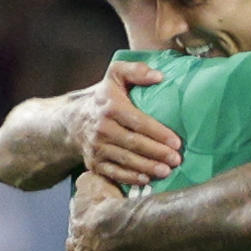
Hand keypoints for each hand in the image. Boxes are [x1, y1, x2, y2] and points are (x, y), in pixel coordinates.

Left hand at [68, 173, 129, 250]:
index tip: (81, 233)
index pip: (75, 228)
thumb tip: (81, 177)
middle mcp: (77, 243)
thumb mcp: (93, 184)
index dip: (78, 231)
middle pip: (71, 249)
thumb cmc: (108, 204)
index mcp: (78, 224)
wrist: (116, 226)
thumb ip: (87, 182)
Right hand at [74, 63, 180, 187]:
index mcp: (110, 107)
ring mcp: (97, 147)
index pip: (138, 121)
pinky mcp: (94, 163)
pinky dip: (130, 178)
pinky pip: (114, 173)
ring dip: (147, 167)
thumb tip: (159, 76)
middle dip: (157, 153)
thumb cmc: (104, 97)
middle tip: (176, 160)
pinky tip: (146, 179)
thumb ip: (135, 71)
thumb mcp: (115, 76)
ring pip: (126, 160)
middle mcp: (102, 128)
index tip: (176, 142)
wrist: (73, 120)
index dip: (158, 133)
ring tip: (166, 171)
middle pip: (134, 143)